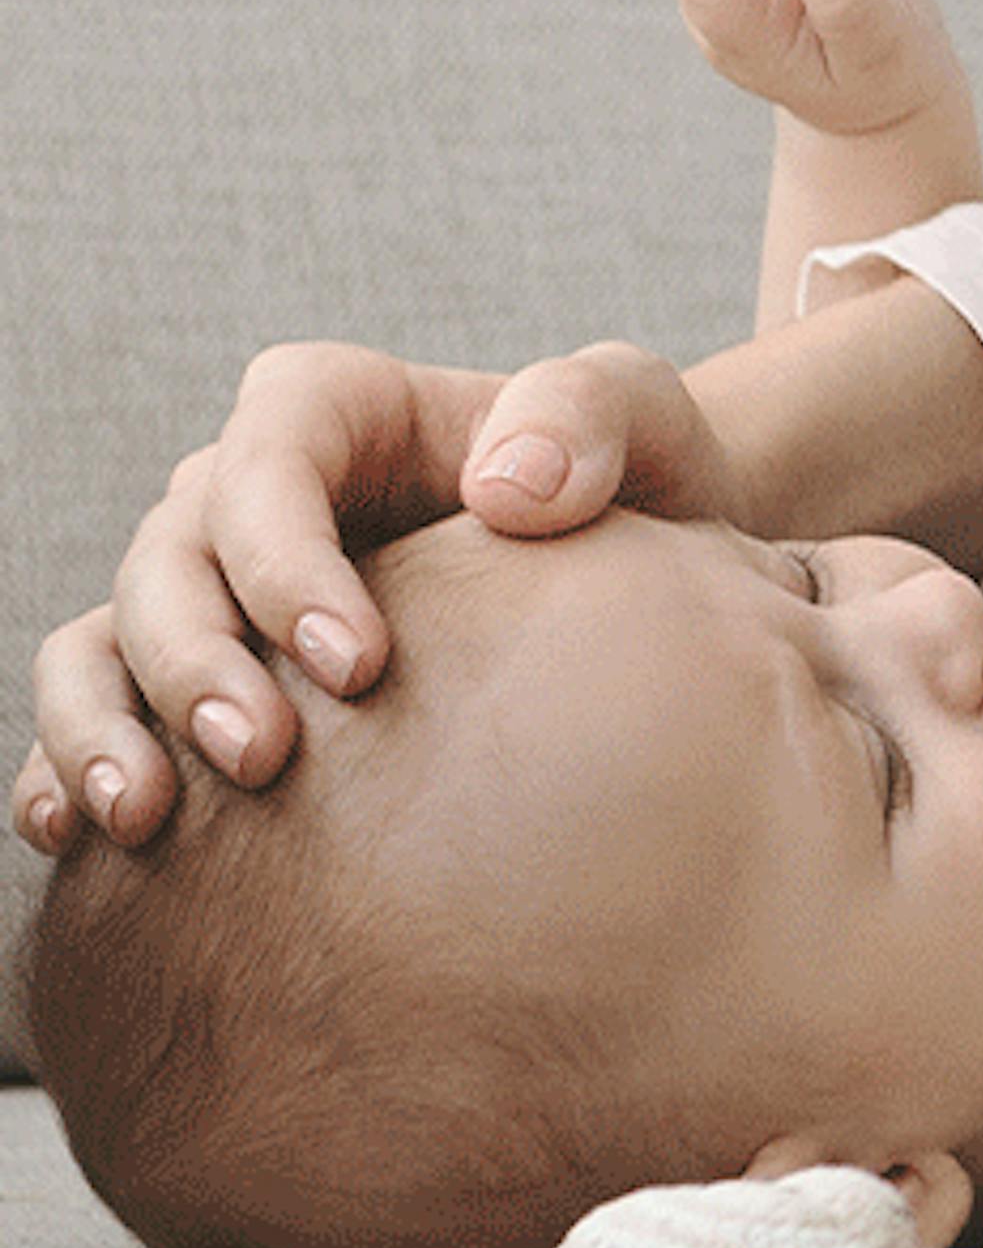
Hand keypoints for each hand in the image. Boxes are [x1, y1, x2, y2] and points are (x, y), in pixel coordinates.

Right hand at [16, 339, 743, 854]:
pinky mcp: (205, 673)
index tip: (358, 665)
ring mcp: (217, 586)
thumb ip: (594, 410)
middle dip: (198, 661)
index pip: (268, 457)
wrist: (638, 575)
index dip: (285, 557)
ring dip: (106, 725)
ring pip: (106, 638)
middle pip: (171, 559)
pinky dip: (70, 762)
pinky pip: (98, 707)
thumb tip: (504, 488)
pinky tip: (77, 838)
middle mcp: (251, 491)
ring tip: (143, 820)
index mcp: (339, 410)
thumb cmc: (636, 482)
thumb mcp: (646, 420)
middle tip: (264, 761)